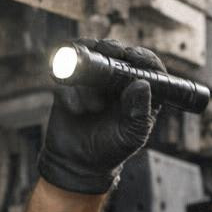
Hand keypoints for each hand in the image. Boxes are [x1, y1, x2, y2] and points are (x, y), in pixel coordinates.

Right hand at [37, 38, 163, 193]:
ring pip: (88, 55)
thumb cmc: (110, 150)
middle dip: (110, 48)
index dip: (142, 56)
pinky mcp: (68, 87)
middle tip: (106, 52)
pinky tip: (75, 110)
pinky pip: (65, 77)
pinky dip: (69, 91)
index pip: (145, 64)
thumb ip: (139, 112)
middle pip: (115, 50)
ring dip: (86, 65)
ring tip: (89, 94)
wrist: (77, 164)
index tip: (134, 57)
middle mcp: (115, 82)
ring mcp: (90, 82)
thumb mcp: (131, 136)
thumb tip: (142, 84)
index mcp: (137, 90)